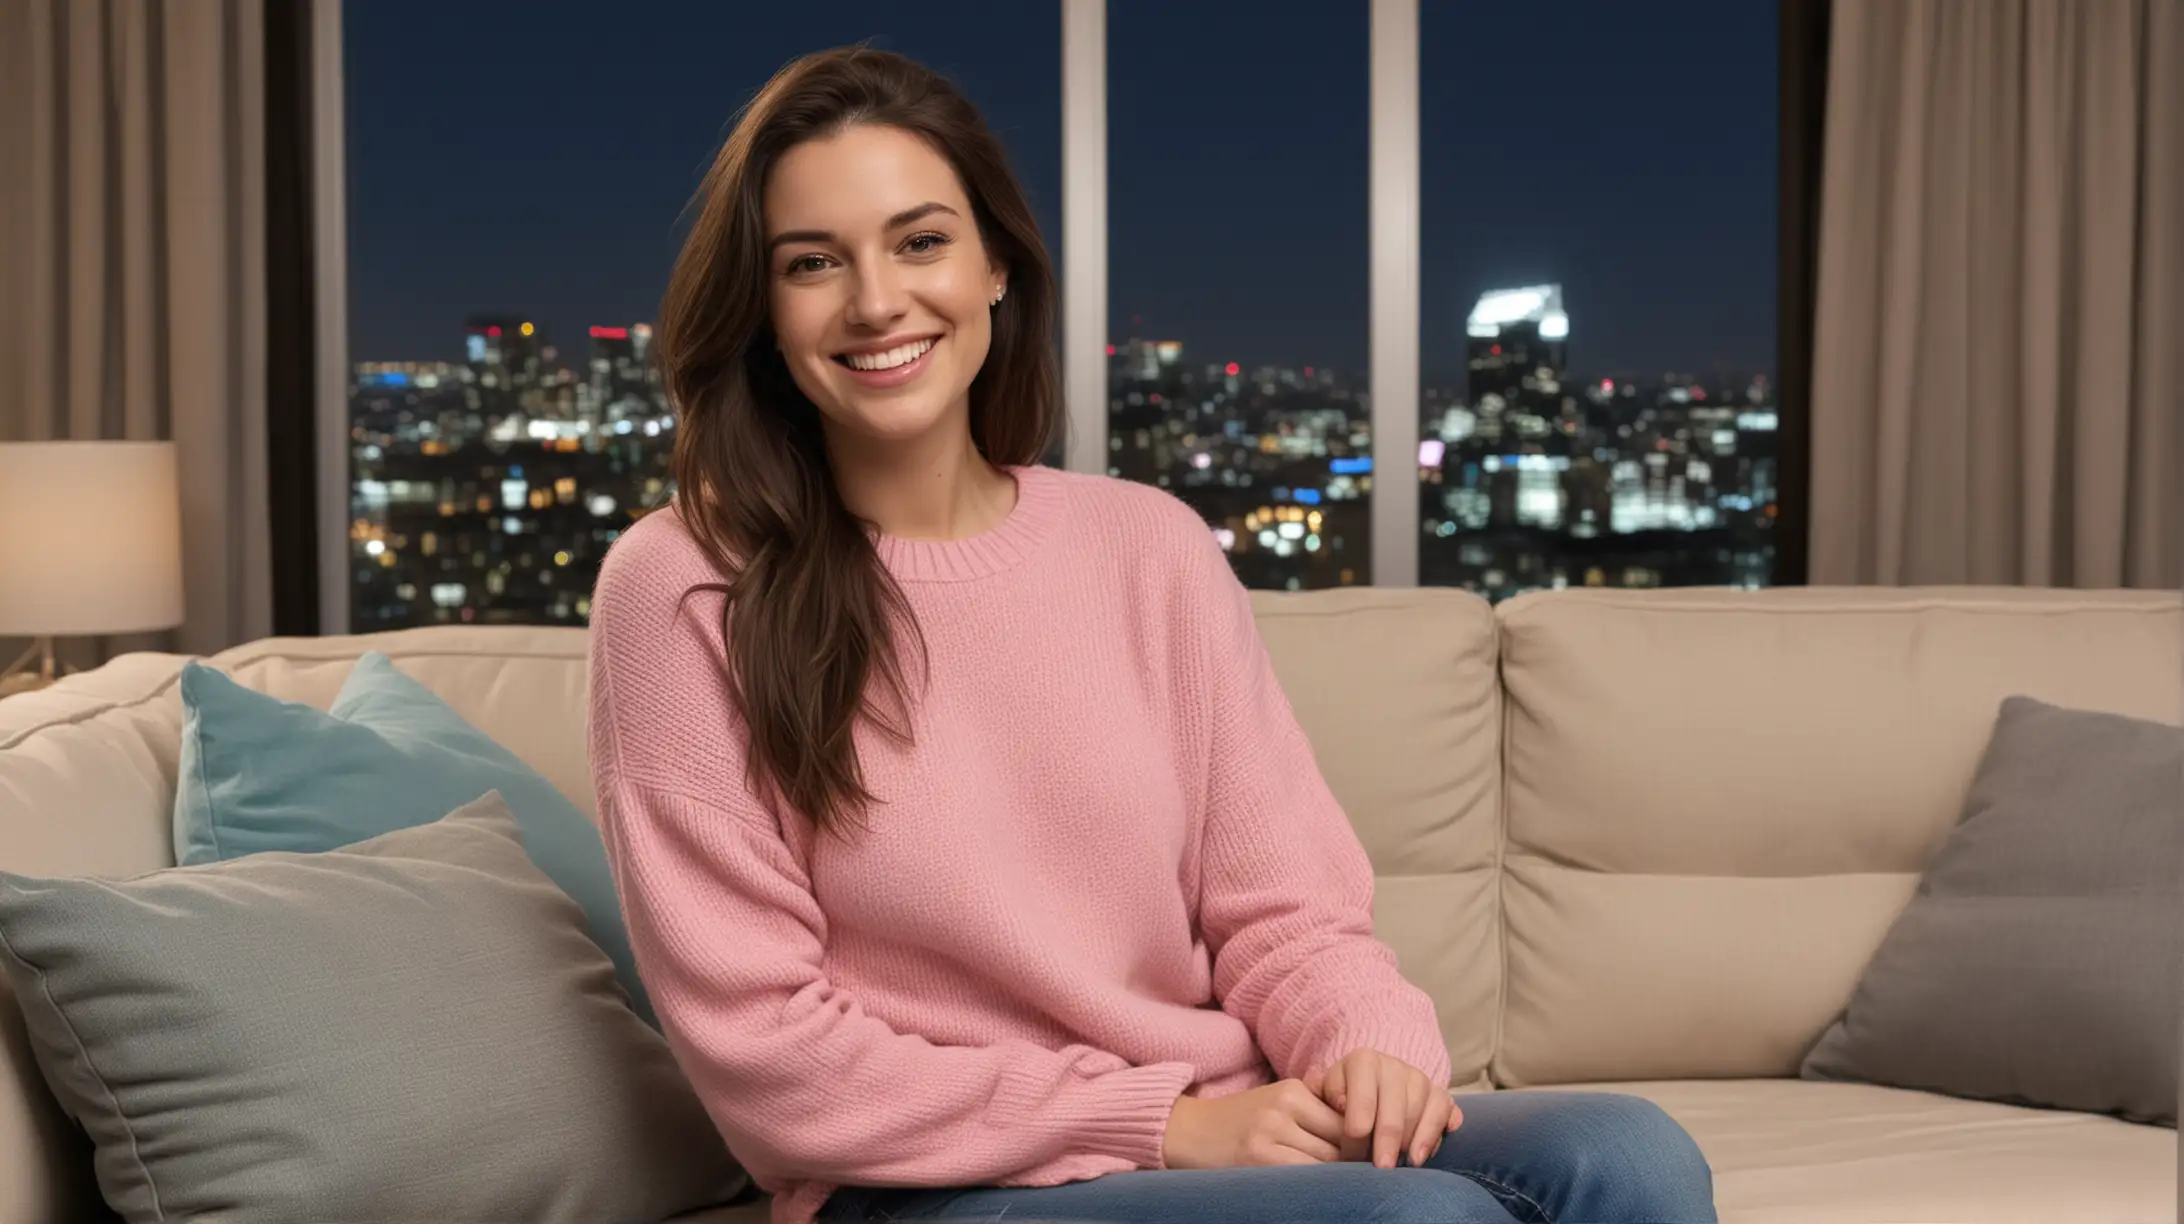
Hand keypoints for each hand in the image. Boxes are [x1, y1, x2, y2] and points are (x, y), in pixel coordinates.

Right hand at [1161, 1079, 1349, 1169]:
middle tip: (1355, 1178)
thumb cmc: (1240, 1122)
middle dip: (1351, 1163)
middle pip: (1340, 1142)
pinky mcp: (1258, 1159)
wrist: (1188, 1131)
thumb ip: (1313, 1111)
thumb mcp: (1276, 1102)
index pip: (1347, 1120)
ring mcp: (1270, 1133)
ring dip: (1334, 1178)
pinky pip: (1303, 1178)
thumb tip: (1364, 1135)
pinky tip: (1311, 1191)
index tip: (1362, 1161)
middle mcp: (1284, 1106)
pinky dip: (1314, 1187)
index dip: (1359, 1145)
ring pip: (1326, 1163)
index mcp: (1293, 1090)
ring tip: (1333, 1187)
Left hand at [1303, 1049, 1461, 1168]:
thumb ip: (1323, 1098)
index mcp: (1362, 1061)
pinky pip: (1444, 1109)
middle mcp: (1393, 1065)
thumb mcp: (1323, 1096)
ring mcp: (1419, 1078)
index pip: (1363, 1091)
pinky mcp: (1439, 1094)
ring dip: (1414, 1138)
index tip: (1354, 1146)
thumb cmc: (1340, 1101)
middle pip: (1395, 1102)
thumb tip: (1339, 1105)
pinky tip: (1424, 1154)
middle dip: (1388, 1138)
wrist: (1365, 1091)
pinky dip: (1436, 1132)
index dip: (1359, 1120)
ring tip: (1405, 1164)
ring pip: (1422, 1105)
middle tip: (1382, 1167)